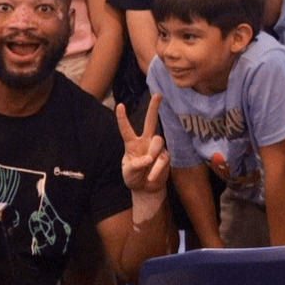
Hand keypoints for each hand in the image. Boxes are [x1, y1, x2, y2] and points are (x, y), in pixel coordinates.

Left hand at [117, 95, 169, 220]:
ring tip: (148, 164)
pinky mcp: (166, 157)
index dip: (122, 118)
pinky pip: (163, 158)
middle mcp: (145, 142)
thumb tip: (149, 159)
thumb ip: (135, 165)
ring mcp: (156, 148)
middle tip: (157, 95)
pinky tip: (151, 177)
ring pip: (158, 140)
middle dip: (154, 108)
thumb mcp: (127, 173)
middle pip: (150, 121)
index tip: (119, 105)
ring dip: (153, 152)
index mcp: (131, 144)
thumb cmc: (133, 178)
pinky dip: (157, 169)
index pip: (126, 129)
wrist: (146, 189)